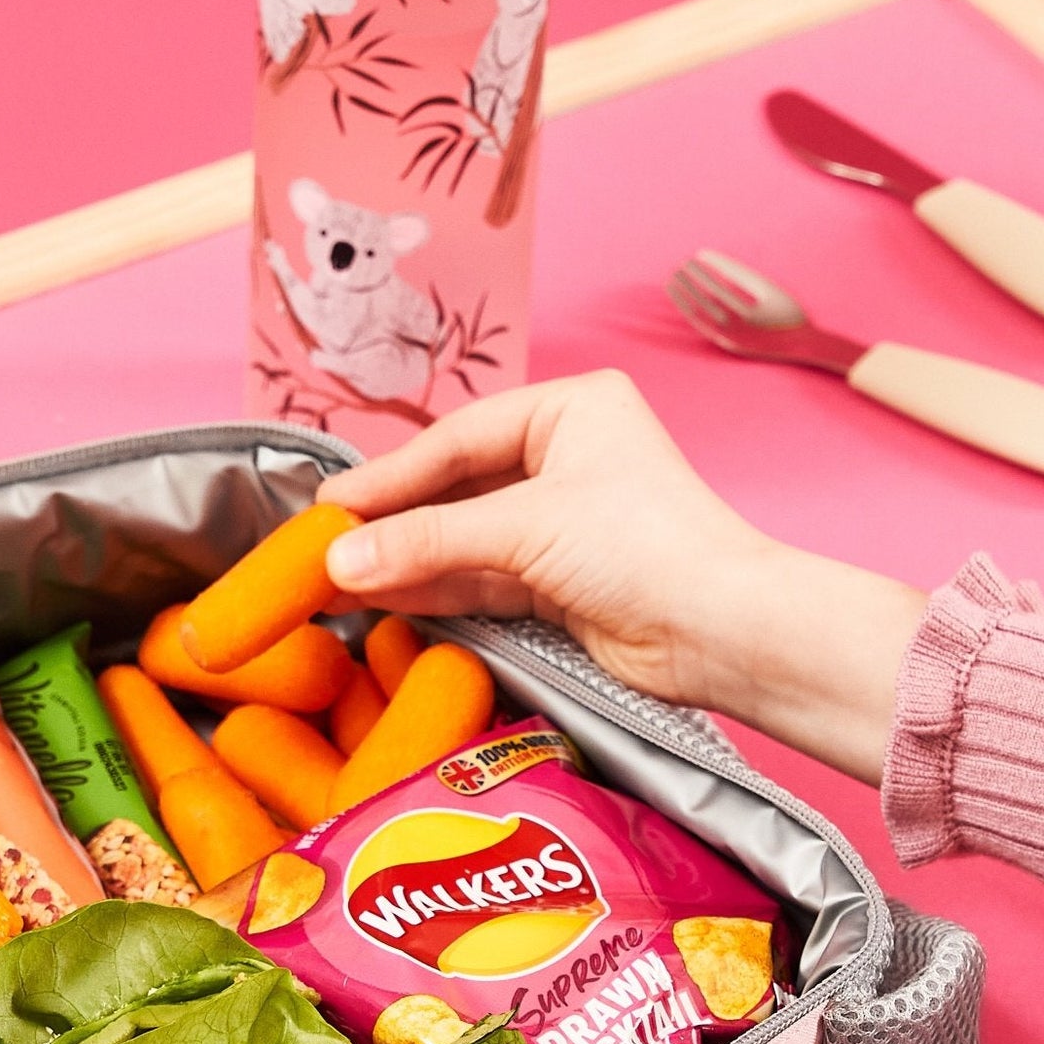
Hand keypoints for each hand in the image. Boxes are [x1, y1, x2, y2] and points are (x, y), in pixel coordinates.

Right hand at [322, 370, 928, 784]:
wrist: (723, 632)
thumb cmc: (645, 546)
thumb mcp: (525, 529)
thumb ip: (426, 543)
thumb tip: (338, 560)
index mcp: (571, 411)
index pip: (456, 440)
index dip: (389, 476)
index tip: (327, 507)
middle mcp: (566, 461)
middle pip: (455, 491)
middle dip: (392, 525)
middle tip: (320, 549)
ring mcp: (563, 526)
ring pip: (464, 542)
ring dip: (404, 564)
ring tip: (335, 582)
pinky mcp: (561, 586)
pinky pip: (480, 582)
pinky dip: (434, 592)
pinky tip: (380, 600)